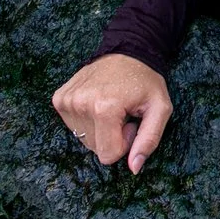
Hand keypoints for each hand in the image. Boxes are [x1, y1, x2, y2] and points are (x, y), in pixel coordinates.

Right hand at [50, 54, 173, 174]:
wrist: (127, 50)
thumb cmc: (145, 81)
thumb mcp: (160, 109)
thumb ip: (149, 140)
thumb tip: (133, 168)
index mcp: (105, 108)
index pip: (108, 156)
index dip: (124, 144)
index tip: (131, 123)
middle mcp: (80, 104)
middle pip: (95, 149)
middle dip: (112, 136)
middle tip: (122, 113)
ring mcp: (66, 101)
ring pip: (83, 139)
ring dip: (99, 128)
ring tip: (111, 106)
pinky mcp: (59, 98)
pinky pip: (72, 125)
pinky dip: (86, 119)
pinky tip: (97, 102)